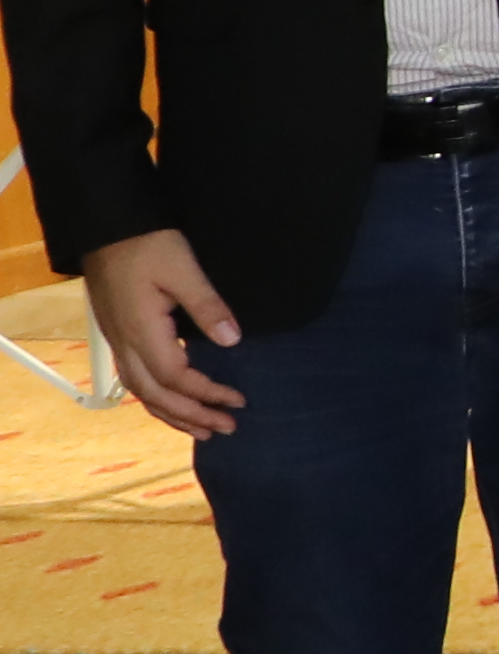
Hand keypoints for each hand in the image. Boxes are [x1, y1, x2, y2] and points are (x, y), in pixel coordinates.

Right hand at [81, 227, 242, 435]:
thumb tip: (232, 340)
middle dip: (190, 415)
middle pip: (154, 394)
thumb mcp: (183, 269)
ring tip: (201, 429)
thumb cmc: (145, 242)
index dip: (206, 394)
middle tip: (226, 428)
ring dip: (171, 413)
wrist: (106, 225)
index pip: (174, 377)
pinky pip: (134, 377)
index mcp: (140, 329)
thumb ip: (207, 306)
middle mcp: (124, 341)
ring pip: (140, 390)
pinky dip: (155, 397)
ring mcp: (116, 338)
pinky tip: (171, 402)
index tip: (238, 401)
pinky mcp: (117, 332)